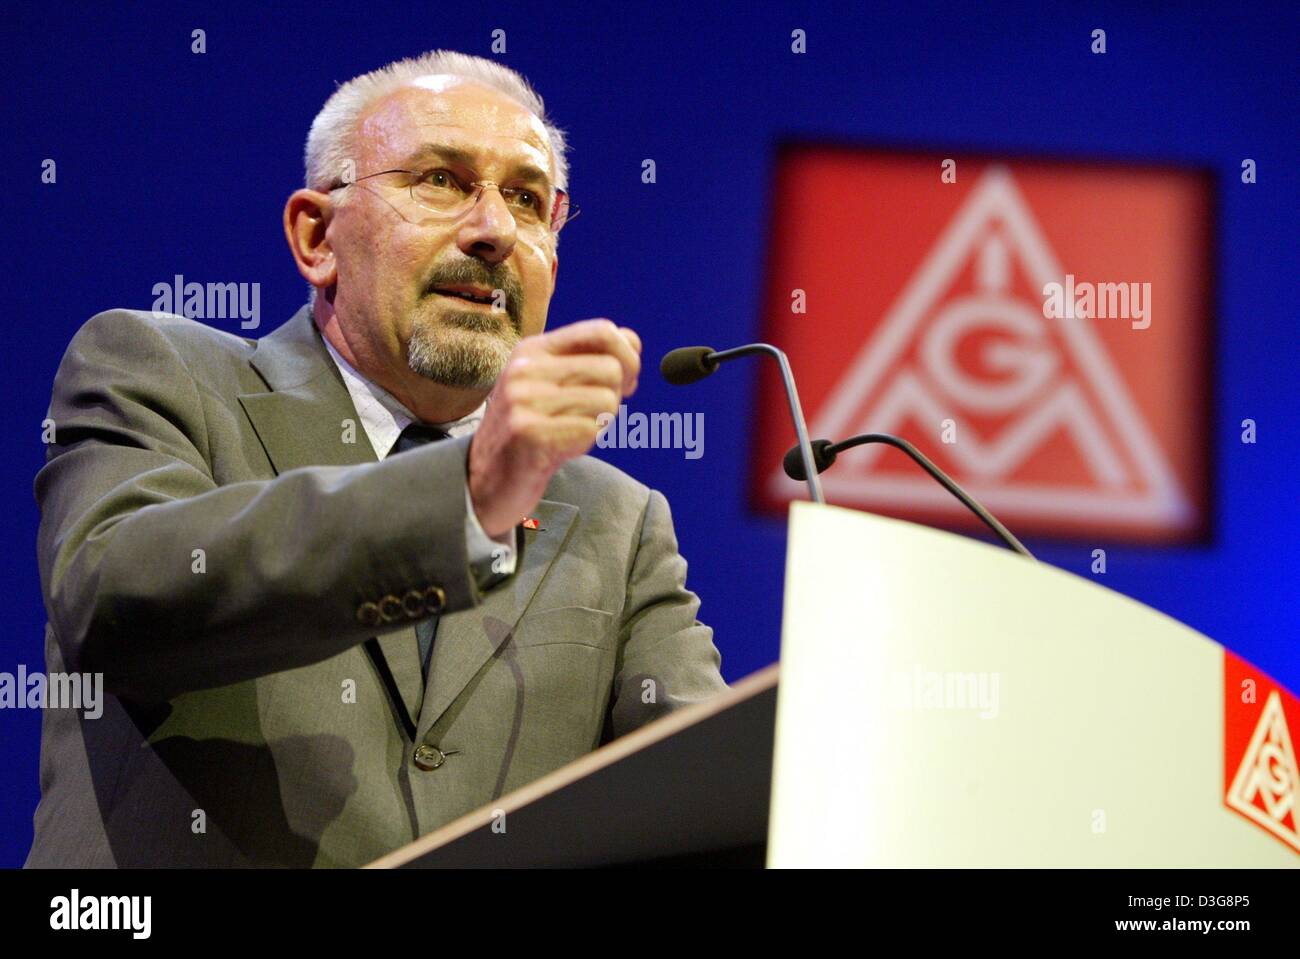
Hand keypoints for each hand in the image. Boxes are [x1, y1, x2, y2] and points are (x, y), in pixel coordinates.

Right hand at [468, 319, 641, 537]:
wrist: (484, 481)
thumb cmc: (529, 431)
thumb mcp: (550, 385)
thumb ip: (587, 360)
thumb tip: (632, 342)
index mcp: (533, 350)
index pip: (602, 331)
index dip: (628, 356)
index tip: (626, 381)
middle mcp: (525, 370)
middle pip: (611, 369)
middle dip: (616, 396)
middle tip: (594, 415)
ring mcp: (525, 401)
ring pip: (607, 401)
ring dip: (600, 423)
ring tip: (570, 432)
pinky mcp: (530, 435)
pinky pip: (591, 430)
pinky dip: (586, 443)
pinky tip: (562, 448)